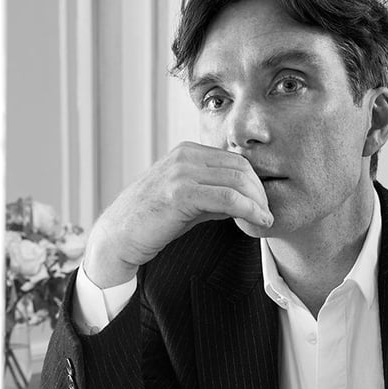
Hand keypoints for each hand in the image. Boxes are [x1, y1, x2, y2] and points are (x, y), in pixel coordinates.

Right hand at [83, 142, 272, 287]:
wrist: (119, 236)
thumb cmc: (151, 222)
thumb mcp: (188, 202)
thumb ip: (214, 196)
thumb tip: (244, 201)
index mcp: (187, 152)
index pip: (235, 160)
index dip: (255, 182)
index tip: (263, 203)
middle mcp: (185, 156)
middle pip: (241, 168)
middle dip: (260, 192)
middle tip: (268, 213)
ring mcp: (182, 172)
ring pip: (237, 181)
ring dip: (257, 202)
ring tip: (265, 220)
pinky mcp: (181, 193)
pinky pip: (227, 198)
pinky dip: (248, 210)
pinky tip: (256, 222)